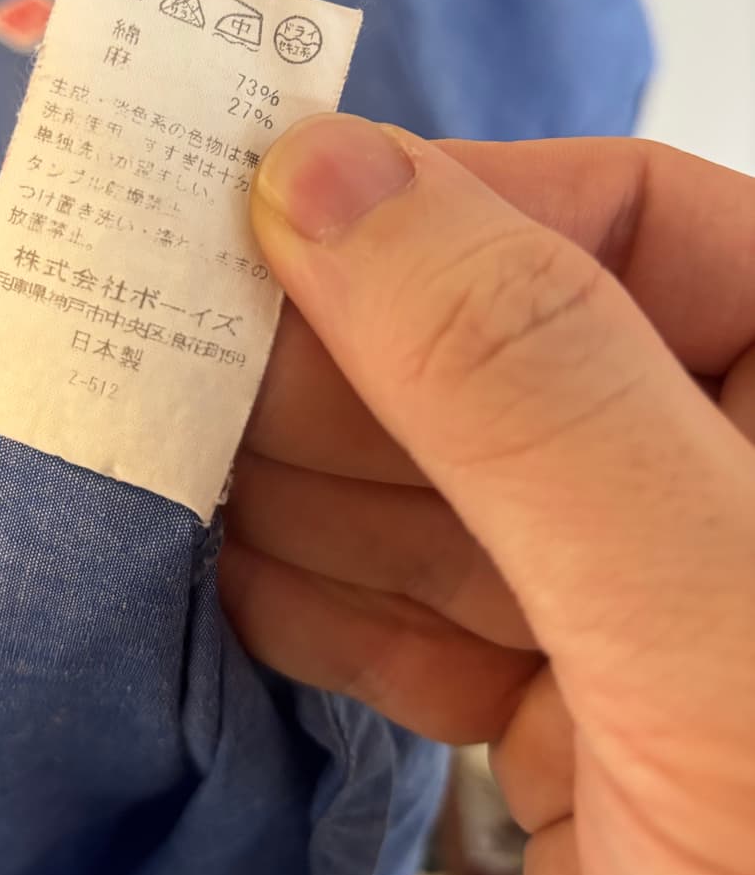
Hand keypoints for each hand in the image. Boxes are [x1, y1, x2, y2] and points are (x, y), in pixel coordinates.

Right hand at [221, 117, 754, 874]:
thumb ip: (527, 384)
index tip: (250, 221)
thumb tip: (326, 175)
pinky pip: (415, 598)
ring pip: (430, 471)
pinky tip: (252, 585)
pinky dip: (325, 594)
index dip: (431, 207)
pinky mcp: (559, 699)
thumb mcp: (707, 624)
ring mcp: (638, 586)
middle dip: (337, 369)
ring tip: (184, 473)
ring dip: (305, 484)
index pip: (616, 216)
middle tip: (174, 372)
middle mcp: (725, 464)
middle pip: (491, 341)